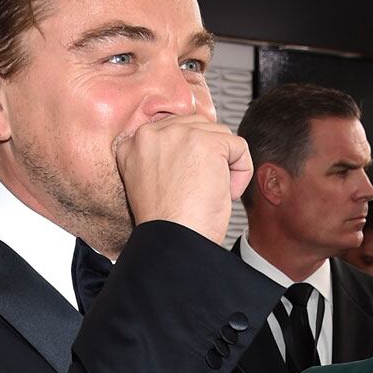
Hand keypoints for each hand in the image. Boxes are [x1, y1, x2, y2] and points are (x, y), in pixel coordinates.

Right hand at [116, 115, 252, 245]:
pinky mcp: (206, 143)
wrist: (174, 244)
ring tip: (209, 194)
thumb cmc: (167, 226)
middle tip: (198, 192)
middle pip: (198, 128)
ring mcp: (178, 134)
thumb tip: (194, 139)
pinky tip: (224, 195)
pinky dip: (240, 174)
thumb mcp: (152, 183)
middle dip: (208, 160)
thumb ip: (164, 156)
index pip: (175, 132)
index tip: (186, 185)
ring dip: (224, 167)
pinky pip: (239, 147)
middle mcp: (150, 133)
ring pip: (220, 135)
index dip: (189, 158)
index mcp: (132, 144)